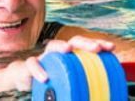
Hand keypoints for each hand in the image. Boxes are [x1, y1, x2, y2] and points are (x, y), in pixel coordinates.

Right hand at [0, 36, 115, 91]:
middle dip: (86, 42)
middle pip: (74, 40)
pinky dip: (38, 70)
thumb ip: (81, 82)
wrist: (22, 79)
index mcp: (71, 55)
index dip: (99, 44)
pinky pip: (32, 63)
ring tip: (68, 50)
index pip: (87, 45)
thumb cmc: (50, 78)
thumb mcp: (67, 80)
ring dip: (61, 46)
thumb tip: (104, 94)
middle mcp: (59, 52)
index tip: (112, 48)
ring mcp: (45, 56)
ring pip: (52, 45)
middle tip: (97, 48)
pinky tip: (45, 78)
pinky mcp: (29, 65)